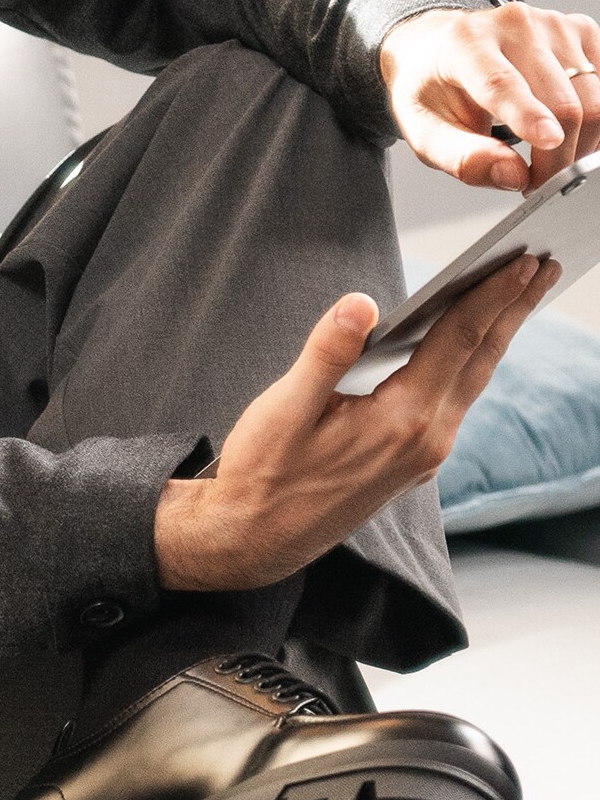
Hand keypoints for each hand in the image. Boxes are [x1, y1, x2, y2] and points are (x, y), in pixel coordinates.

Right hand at [154, 252, 558, 591]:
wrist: (255, 539)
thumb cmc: (264, 474)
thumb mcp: (284, 409)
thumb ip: (326, 354)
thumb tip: (360, 303)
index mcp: (401, 420)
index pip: (458, 342)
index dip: (491, 296)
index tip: (523, 260)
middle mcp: (426, 440)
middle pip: (481, 360)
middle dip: (513, 309)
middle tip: (545, 266)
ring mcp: (423, 455)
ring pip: (473, 382)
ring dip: (498, 335)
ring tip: (518, 298)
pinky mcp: (411, 462)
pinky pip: (456, 401)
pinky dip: (472, 364)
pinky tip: (468, 349)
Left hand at [380, 2, 599, 192]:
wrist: (437, 47)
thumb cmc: (431, 88)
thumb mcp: (424, 130)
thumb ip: (463, 157)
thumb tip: (512, 176)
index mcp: (465, 44)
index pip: (502, 82)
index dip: (528, 115)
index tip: (548, 142)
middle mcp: (514, 25)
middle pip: (561, 101)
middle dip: (559, 156)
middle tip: (539, 181)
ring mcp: (553, 24)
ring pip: (595, 97)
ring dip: (582, 141)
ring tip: (551, 157)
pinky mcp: (581, 31)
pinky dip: (596, 121)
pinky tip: (570, 132)